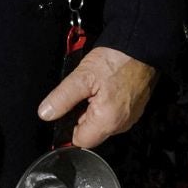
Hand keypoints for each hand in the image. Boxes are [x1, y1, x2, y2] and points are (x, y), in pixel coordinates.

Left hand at [37, 46, 157, 148]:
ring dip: (94, 110)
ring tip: (95, 87)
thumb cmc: (116, 60)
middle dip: (82, 116)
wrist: (141, 47)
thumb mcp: (82, 76)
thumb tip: (46, 113)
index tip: (68, 110)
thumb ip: (62, 98)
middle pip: (92, 132)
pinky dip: (107, 105)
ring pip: (103, 123)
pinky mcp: (135, 108)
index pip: (80, 140)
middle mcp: (121, 125)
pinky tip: (106, 88)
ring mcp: (130, 117)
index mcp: (107, 121)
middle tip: (83, 92)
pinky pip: (114, 114)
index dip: (69, 127)